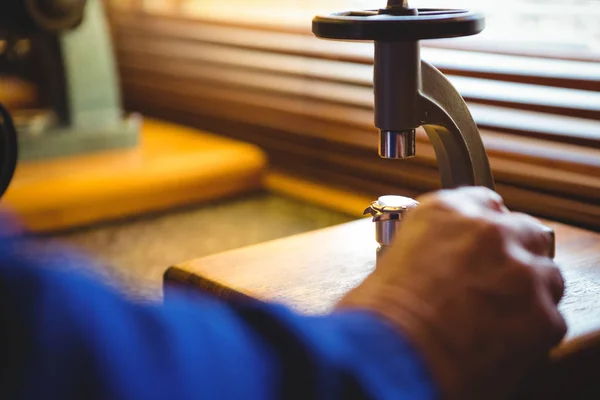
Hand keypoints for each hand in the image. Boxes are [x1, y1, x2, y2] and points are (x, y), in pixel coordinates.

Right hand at [338, 187, 565, 398]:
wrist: (391, 355)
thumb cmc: (380, 315)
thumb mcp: (394, 258)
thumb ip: (432, 247)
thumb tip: (445, 262)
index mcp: (446, 212)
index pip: (485, 202)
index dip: (487, 227)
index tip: (485, 244)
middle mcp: (488, 232)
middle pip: (524, 230)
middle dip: (514, 254)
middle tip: (495, 282)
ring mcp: (519, 271)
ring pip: (545, 273)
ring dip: (528, 291)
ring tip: (498, 316)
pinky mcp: (540, 314)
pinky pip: (549, 318)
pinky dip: (531, 330)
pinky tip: (502, 340)